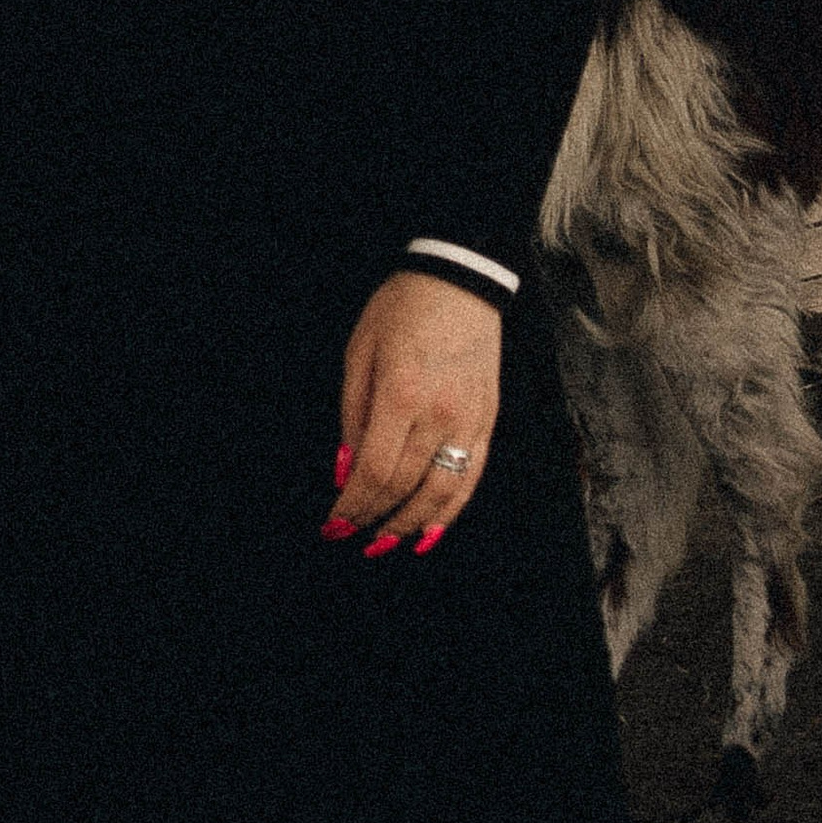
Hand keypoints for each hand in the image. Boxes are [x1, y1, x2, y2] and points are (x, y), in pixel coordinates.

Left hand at [328, 270, 500, 555]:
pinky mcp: (487, 422)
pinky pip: (471, 479)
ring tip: (385, 542)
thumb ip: (353, 413)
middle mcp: (439, 413)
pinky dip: (450, 512)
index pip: (375, 469)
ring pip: (441, 493)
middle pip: (405, 486)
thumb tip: (346, 470)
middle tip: (350, 535)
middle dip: (373, 517)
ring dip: (410, 525)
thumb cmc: (400, 309)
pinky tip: (430, 530)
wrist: (459, 280)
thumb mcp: (360, 350)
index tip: (334, 523)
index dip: (353, 504)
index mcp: (400, 391)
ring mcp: (469, 421)